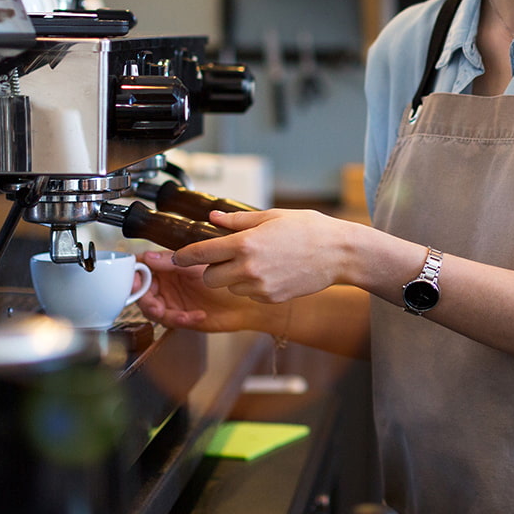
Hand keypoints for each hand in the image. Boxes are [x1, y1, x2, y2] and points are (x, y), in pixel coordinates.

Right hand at [137, 249, 259, 331]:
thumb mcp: (199, 265)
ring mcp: (174, 300)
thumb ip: (172, 260)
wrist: (248, 299)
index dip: (134, 274)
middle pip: (142, 291)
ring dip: (162, 312)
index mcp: (170, 265)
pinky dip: (181, 319)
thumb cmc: (231, 275)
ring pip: (153, 309)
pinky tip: (197, 315)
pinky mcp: (181, 316)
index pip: (142, 267)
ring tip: (179, 313)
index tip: (135, 281)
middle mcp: (169, 282)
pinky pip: (170, 320)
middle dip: (146, 299)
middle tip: (155, 304)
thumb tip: (147, 257)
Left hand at [170, 208, 355, 303]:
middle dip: (211, 270)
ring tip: (256, 264)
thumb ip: (239, 220)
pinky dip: (252, 286)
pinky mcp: (271, 298)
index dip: (183, 257)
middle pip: (209, 278)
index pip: (201, 254)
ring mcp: (259, 286)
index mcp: (246, 243)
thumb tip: (214, 219)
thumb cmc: (309, 229)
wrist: (338, 253)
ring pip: (229, 288)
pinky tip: (271, 272)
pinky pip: (249, 294)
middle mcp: (248, 268)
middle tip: (225, 259)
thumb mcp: (272, 216)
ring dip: (233, 279)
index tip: (176, 258)